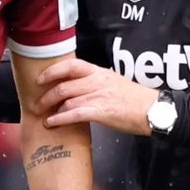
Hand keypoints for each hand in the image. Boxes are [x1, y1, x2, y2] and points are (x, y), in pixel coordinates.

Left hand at [35, 58, 158, 134]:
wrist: (152, 110)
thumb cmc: (135, 99)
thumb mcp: (114, 82)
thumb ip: (96, 81)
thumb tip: (79, 86)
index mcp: (99, 72)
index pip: (71, 66)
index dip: (52, 71)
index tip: (40, 79)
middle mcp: (97, 81)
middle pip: (64, 85)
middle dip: (46, 95)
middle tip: (37, 103)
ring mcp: (99, 96)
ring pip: (67, 100)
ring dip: (51, 109)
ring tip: (43, 116)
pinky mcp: (102, 112)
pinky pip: (74, 114)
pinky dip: (59, 119)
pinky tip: (51, 123)